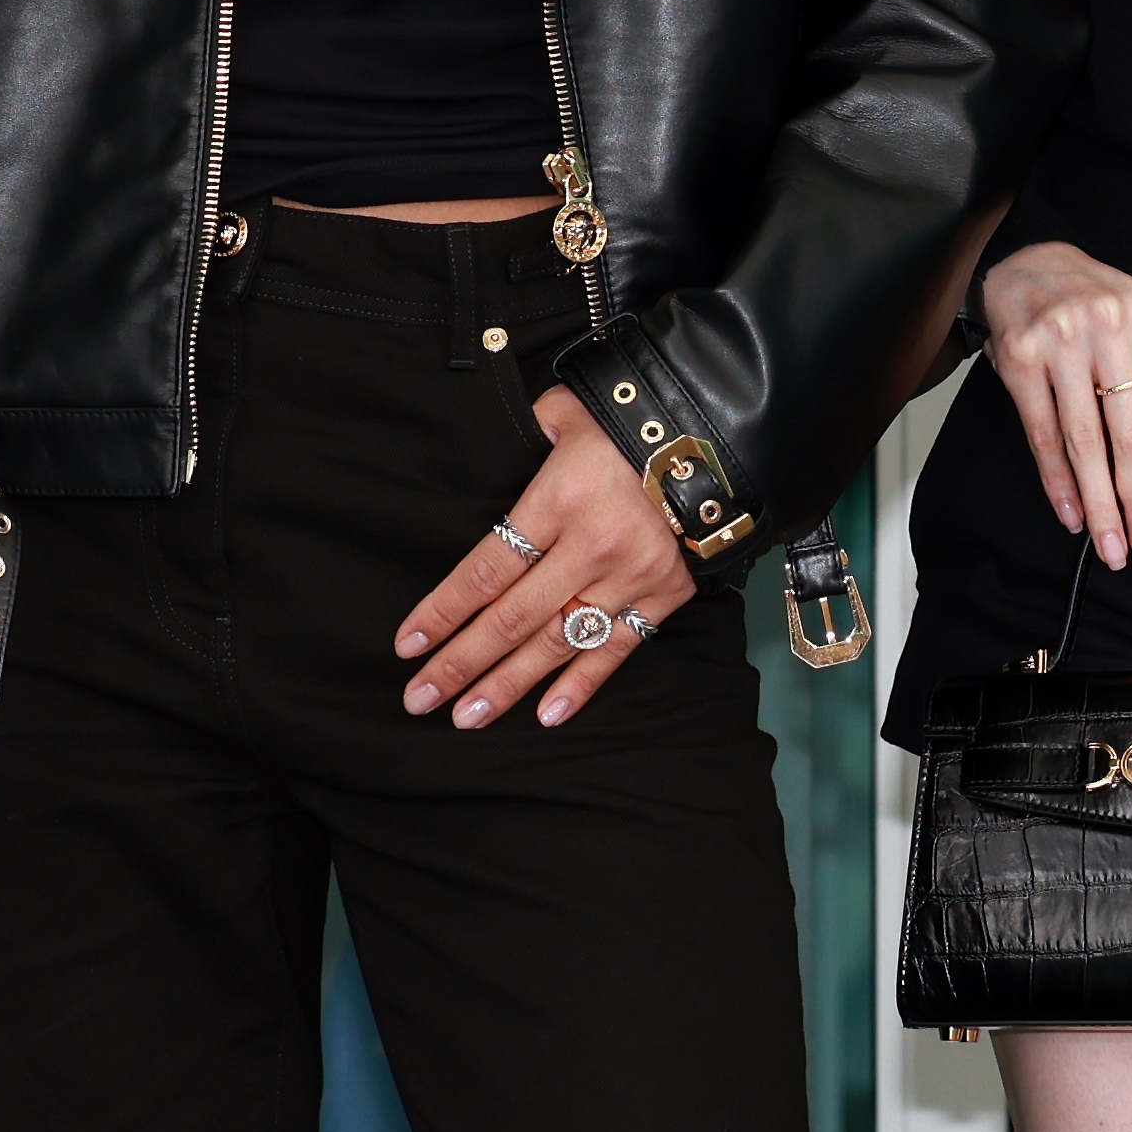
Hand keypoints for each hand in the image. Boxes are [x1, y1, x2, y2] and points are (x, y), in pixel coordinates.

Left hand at [399, 390, 696, 725]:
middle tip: (420, 700)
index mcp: (560, 500)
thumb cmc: (633, 423)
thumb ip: (529, 436)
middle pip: (513, 617)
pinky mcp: (664, 595)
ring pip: (558, 642)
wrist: (724, 438)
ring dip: (510, 684)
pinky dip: (582, 684)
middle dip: (462, 663)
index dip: (444, 612)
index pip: (488, 569)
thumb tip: (497, 448)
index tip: (408, 646)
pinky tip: (547, 715)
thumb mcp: (571, 413)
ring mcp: (630, 577)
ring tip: (469, 717)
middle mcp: (591, 547)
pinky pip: (616, 649)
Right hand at [978, 236, 1131, 562]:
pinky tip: (1072, 515)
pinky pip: (1044, 435)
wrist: (1028, 262)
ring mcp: (1063, 341)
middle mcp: (1114, 327)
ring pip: (1089, 445)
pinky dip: (1059, 482)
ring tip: (1112, 546)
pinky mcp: (1021, 357)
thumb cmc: (1098, 306)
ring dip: (1102, 506)